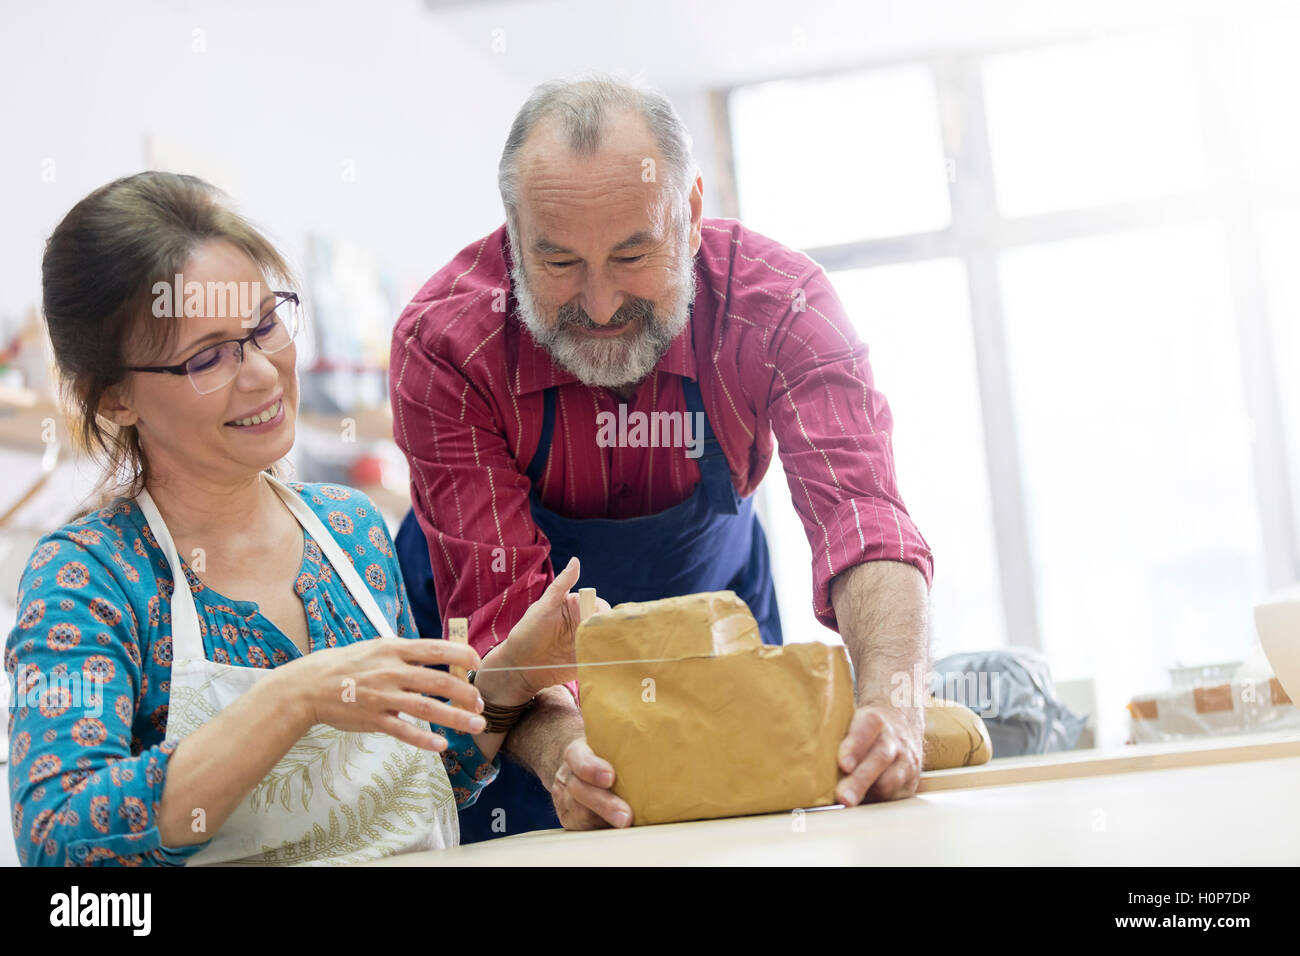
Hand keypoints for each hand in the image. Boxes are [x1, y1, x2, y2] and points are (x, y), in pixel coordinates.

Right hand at [280, 636, 484, 751]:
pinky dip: (423, 739)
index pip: (434, 649)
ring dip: (455, 717)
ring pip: (425, 708)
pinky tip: (441, 744)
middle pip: (437, 681)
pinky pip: (402, 731)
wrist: (309, 686)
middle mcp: (390, 671)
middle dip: (464, 692)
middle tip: (481, 702)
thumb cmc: (348, 664)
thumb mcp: (377, 647)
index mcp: (393, 649)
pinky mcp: (373, 719)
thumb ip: (406, 653)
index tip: (478, 663)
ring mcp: (382, 696)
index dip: (460, 655)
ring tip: (477, 725)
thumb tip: (441, 655)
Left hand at [491, 556, 609, 698]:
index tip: (600, 621)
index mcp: (577, 608)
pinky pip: (602, 660)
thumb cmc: (527, 633)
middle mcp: (584, 625)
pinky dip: (608, 661)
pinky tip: (609, 664)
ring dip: (612, 646)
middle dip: (610, 630)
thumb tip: (575, 560)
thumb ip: (561, 586)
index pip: (599, 607)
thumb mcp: (544, 607)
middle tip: (606, 638)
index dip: (603, 613)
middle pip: (606, 625)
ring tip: (611, 653)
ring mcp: (587, 644)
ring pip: (607, 642)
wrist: (518, 666)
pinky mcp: (587, 662)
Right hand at [551, 736, 631, 829]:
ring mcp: (564, 799)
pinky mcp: (568, 818)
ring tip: (626, 829)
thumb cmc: (603, 754)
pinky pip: (582, 828)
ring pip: (580, 813)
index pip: (579, 758)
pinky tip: (618, 834)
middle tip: (626, 816)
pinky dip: (600, 830)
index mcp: (576, 752)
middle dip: (604, 804)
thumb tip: (665, 749)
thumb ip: (625, 748)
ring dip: (604, 822)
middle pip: (581, 791)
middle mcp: (567, 776)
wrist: (578, 767)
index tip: (611, 777)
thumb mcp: (607, 743)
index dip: (592, 768)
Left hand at [835, 701, 923, 805]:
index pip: (868, 725)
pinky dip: (877, 802)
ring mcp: (905, 760)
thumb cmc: (862, 728)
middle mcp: (893, 739)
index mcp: (874, 719)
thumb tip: (806, 758)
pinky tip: (862, 806)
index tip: (843, 764)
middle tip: (843, 797)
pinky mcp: (910, 781)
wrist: (901, 724)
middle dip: (860, 780)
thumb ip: (834, 735)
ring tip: (848, 805)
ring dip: (868, 794)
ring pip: (890, 780)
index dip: (856, 744)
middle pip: (879, 757)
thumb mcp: (851, 720)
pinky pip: (895, 796)